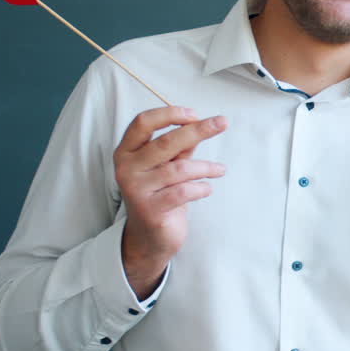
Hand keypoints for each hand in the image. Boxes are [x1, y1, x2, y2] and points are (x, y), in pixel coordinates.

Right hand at [116, 107, 226, 297]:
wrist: (150, 236)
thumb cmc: (160, 193)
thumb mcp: (166, 165)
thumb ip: (179, 146)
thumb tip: (200, 122)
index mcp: (126, 152)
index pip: (142, 123)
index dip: (169, 114)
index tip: (194, 114)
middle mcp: (126, 169)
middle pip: (165, 142)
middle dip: (198, 130)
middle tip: (222, 122)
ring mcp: (136, 190)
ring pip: (179, 169)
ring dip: (206, 167)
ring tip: (220, 170)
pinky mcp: (150, 210)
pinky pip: (183, 192)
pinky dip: (201, 188)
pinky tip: (207, 189)